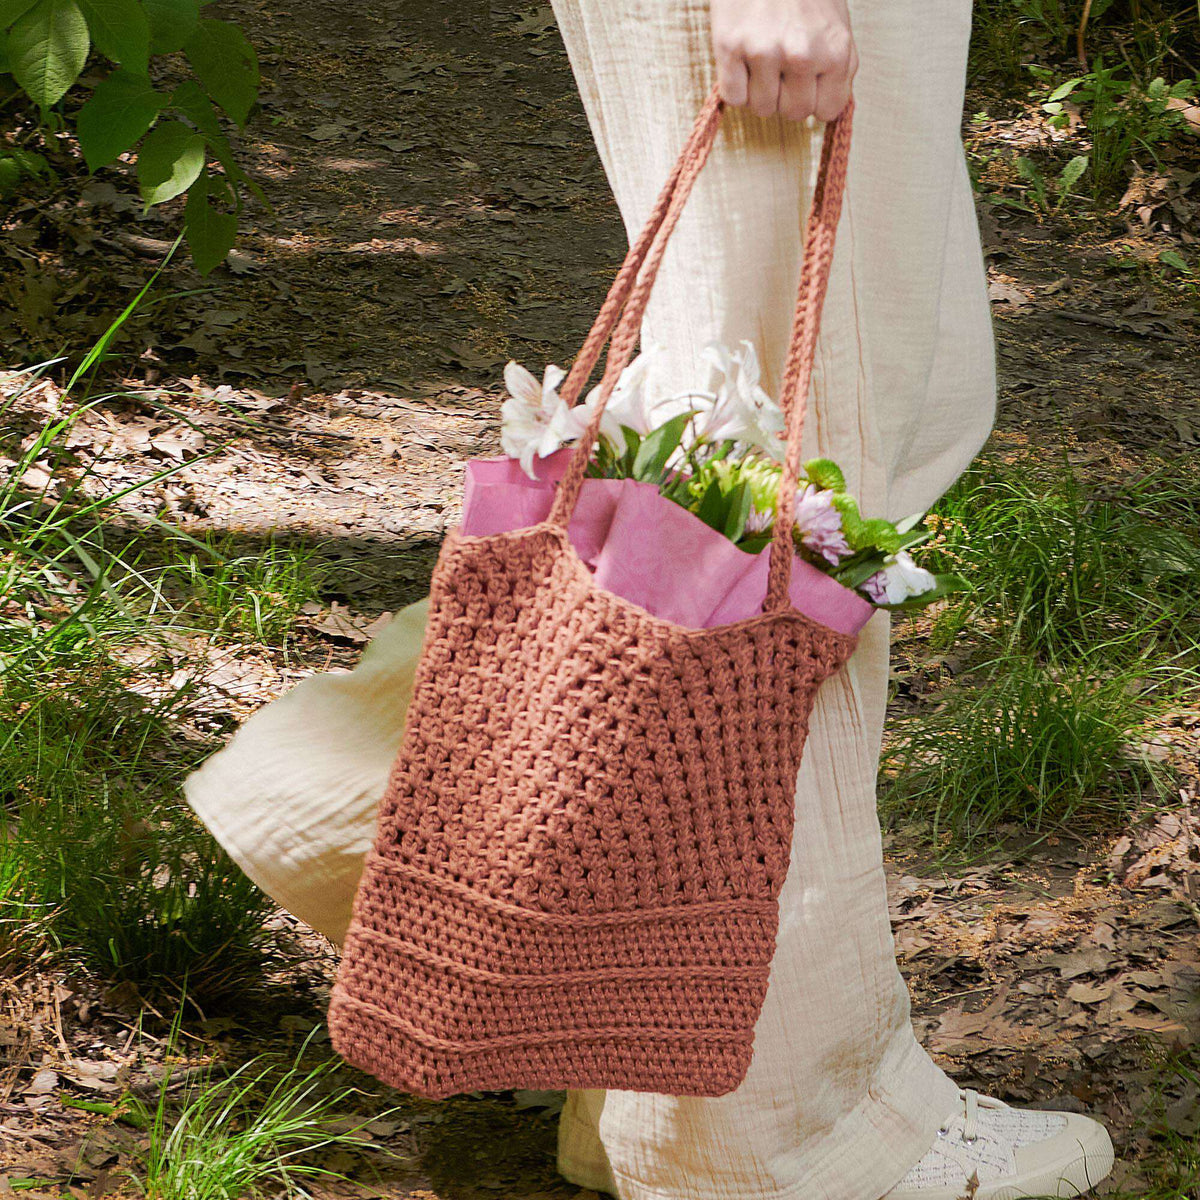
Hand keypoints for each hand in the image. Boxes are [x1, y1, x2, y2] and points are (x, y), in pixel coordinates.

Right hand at [711, 0, 855, 122]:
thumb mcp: (836, 23)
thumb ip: (839, 65)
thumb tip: (829, 106)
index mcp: (834, 51)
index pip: (828, 110)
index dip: (815, 99)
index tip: (806, 83)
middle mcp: (802, 56)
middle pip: (793, 114)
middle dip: (786, 95)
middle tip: (780, 68)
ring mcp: (764, 52)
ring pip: (761, 109)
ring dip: (759, 91)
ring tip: (760, 60)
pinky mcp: (730, 47)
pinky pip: (733, 97)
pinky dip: (735, 85)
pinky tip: (741, 61)